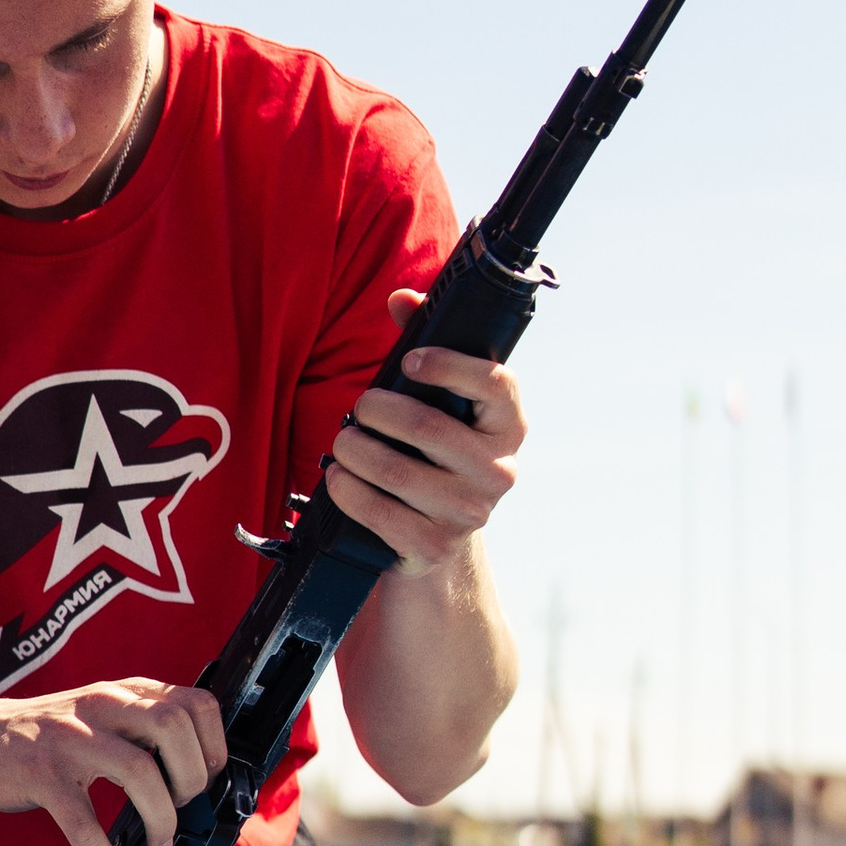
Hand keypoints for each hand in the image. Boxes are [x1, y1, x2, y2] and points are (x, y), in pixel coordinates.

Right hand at [0, 676, 227, 845]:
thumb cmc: (48, 736)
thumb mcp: (101, 714)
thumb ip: (143, 726)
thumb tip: (198, 770)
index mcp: (122, 693)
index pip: (193, 702)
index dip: (212, 745)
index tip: (208, 777)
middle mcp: (100, 707)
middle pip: (172, 728)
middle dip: (192, 777)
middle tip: (183, 807)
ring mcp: (69, 739)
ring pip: (138, 770)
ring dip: (161, 816)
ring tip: (159, 841)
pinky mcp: (41, 775)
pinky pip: (83, 821)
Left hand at [323, 289, 526, 572]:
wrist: (439, 544)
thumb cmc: (434, 456)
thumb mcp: (438, 404)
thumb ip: (423, 344)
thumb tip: (400, 298)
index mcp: (508, 426)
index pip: (497, 385)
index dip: (450, 366)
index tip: (410, 361)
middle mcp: (499, 471)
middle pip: (429, 427)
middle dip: (377, 410)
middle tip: (360, 408)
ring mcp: (468, 514)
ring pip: (396, 471)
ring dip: (354, 451)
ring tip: (342, 443)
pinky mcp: (434, 547)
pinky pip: (380, 514)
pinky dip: (348, 492)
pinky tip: (338, 479)